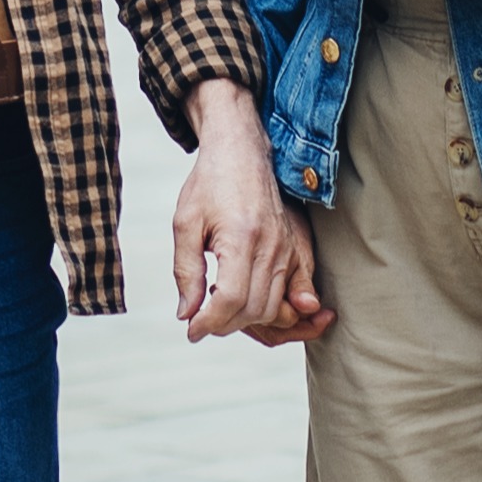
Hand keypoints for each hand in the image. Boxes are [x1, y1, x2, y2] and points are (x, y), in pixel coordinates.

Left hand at [171, 84, 324, 342]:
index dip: (209, 323)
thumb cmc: (209, 184)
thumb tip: (186, 315)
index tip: (191, 330)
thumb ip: (186, 272)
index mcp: (241, 238)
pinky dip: (278, 310)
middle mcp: (271, 246)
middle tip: (201, 320)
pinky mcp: (296, 247)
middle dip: (225, 325)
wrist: (242, 151)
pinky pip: (295, 293)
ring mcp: (288, 248)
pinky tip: (250, 307)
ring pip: (274, 307)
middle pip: (254, 310)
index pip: (231, 300)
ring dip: (246, 320)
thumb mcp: (185, 224)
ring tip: (220, 306)